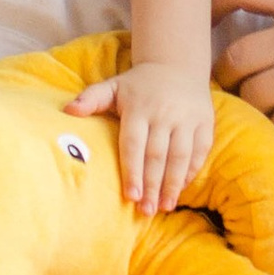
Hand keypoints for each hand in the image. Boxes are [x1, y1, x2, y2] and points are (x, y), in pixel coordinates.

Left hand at [72, 59, 218, 214]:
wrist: (176, 64)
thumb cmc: (138, 84)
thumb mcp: (113, 86)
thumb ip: (91, 99)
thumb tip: (67, 111)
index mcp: (140, 108)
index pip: (135, 145)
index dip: (133, 172)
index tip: (131, 196)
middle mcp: (165, 113)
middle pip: (158, 155)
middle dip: (153, 186)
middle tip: (146, 210)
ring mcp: (188, 118)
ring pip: (181, 156)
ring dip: (173, 184)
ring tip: (165, 206)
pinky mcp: (205, 122)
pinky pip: (199, 151)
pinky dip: (191, 172)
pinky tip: (180, 189)